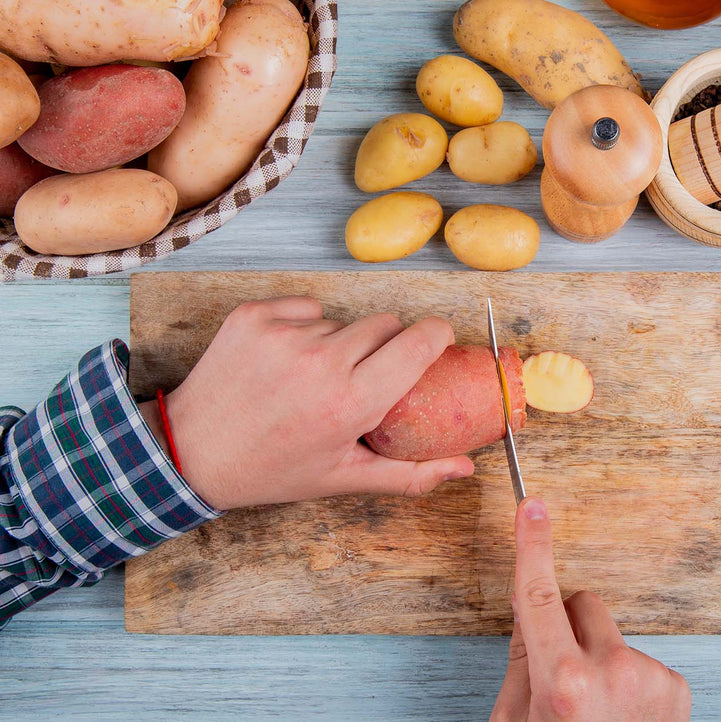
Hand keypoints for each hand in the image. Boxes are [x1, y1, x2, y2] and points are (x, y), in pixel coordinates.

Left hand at [138, 296, 473, 509]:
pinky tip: (284, 361)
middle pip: (385, 324)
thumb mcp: (343, 477)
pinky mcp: (254, 315)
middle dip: (384, 346)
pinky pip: (306, 308)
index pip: (418, 342)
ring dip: (339, 342)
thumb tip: (465, 468)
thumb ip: (411, 474)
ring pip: (343, 320)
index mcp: (350, 403)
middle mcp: (320, 362)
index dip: (435, 335)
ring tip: (311, 378)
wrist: (189, 451)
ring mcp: (284, 334)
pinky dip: (303, 327)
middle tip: (362, 376)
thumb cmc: (271, 469)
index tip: (434, 341)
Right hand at [492, 497, 690, 720]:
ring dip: (601, 659)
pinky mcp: (677, 688)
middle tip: (561, 675)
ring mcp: (650, 678)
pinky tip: (622, 717)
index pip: (539, 596)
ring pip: (612, 634)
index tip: (532, 507)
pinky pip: (641, 657)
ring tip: (597, 712)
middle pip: (583, 603)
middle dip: (568, 626)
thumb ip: (522, 661)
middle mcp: (612, 674)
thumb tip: (529, 608)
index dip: (533, 547)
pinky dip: (630, 680)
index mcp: (562, 684)